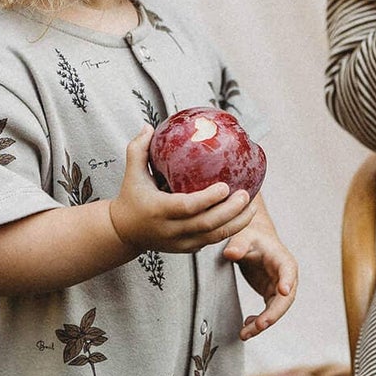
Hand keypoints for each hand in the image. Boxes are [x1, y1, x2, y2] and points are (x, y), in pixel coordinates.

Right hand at [109, 128, 257, 254]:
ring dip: (236, 223)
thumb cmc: (130, 197)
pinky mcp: (186, 249)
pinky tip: (242, 216)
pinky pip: (211, 241)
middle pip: (206, 225)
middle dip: (230, 211)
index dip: (208, 199)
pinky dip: (228, 230)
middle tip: (246, 194)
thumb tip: (148, 126)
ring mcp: (180, 243)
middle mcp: (170, 230)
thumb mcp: (132, 173)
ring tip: (251, 207)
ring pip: (213, 237)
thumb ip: (138, 149)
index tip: (225, 186)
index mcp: (159, 210)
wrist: (123, 232)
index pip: (187, 207)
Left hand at [223, 204, 298, 337]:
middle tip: (259, 325)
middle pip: (285, 298)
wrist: (253, 240)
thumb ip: (238, 245)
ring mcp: (279, 287)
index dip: (287, 281)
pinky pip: (268, 312)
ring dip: (263, 323)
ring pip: (276, 310)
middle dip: (273, 313)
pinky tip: (246, 327)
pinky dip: (258, 321)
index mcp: (282, 260)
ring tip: (245, 333)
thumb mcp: (243, 237)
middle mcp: (285, 276)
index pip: (288, 271)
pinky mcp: (271, 294)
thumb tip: (230, 253)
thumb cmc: (250, 236)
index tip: (283, 291)